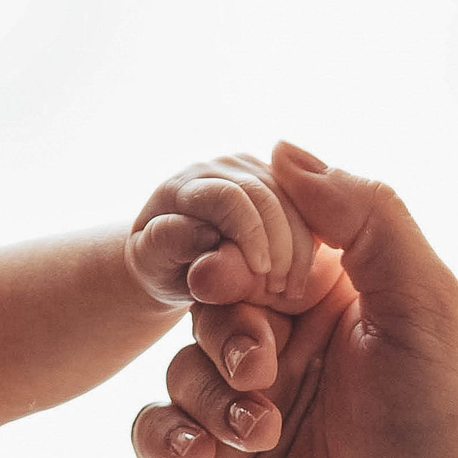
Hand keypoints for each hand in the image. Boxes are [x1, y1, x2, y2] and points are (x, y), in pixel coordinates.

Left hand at [127, 152, 318, 307]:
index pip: (230, 198)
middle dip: (282, 245)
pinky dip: (306, 239)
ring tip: (293, 288)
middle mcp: (217, 168)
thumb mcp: (151, 261)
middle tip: (283, 289)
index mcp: (183, 185)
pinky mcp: (270, 181)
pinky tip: (301, 272)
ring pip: (290, 198)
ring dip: (299, 246)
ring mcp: (247, 170)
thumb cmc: (159, 264)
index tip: (262, 275)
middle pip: (266, 195)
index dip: (253, 234)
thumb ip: (169, 243)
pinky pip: (300, 204)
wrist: (170, 257)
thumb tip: (203, 231)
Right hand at [130, 145, 457, 457]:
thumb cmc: (438, 448)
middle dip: (227, 326)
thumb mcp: (427, 314)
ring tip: (264, 433)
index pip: (264, 240)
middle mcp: (283, 352)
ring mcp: (238, 413)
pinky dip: (170, 436)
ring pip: (178, 365)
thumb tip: (283, 148)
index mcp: (336, 305)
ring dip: (212, 392)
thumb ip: (370, 219)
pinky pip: (149, 433)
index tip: (244, 275)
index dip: (244, 249)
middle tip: (263, 364)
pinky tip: (214, 456)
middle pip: (210, 298)